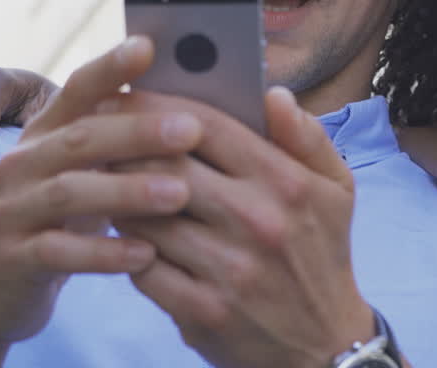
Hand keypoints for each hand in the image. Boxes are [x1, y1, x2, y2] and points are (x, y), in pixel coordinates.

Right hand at [0, 38, 201, 364]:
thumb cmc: (63, 219)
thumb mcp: (86, 172)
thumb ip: (121, 140)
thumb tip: (193, 104)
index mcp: (46, 133)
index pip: (77, 89)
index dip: (109, 67)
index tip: (148, 46)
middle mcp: (23, 163)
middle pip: (81, 138)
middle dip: (138, 132)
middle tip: (192, 130)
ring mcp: (12, 210)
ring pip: (70, 193)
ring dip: (128, 191)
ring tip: (180, 194)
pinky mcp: (13, 259)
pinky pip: (60, 253)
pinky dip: (105, 253)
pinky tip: (146, 254)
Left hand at [112, 86, 374, 367]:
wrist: (323, 347)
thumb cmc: (323, 255)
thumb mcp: (337, 190)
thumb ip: (307, 136)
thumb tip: (273, 93)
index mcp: (287, 183)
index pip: (210, 127)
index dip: (161, 104)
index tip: (128, 94)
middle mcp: (257, 221)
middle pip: (168, 165)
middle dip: (126, 143)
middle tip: (99, 132)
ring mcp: (228, 269)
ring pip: (146, 216)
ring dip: (119, 196)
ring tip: (105, 180)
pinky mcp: (203, 311)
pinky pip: (142, 266)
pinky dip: (127, 247)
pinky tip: (126, 234)